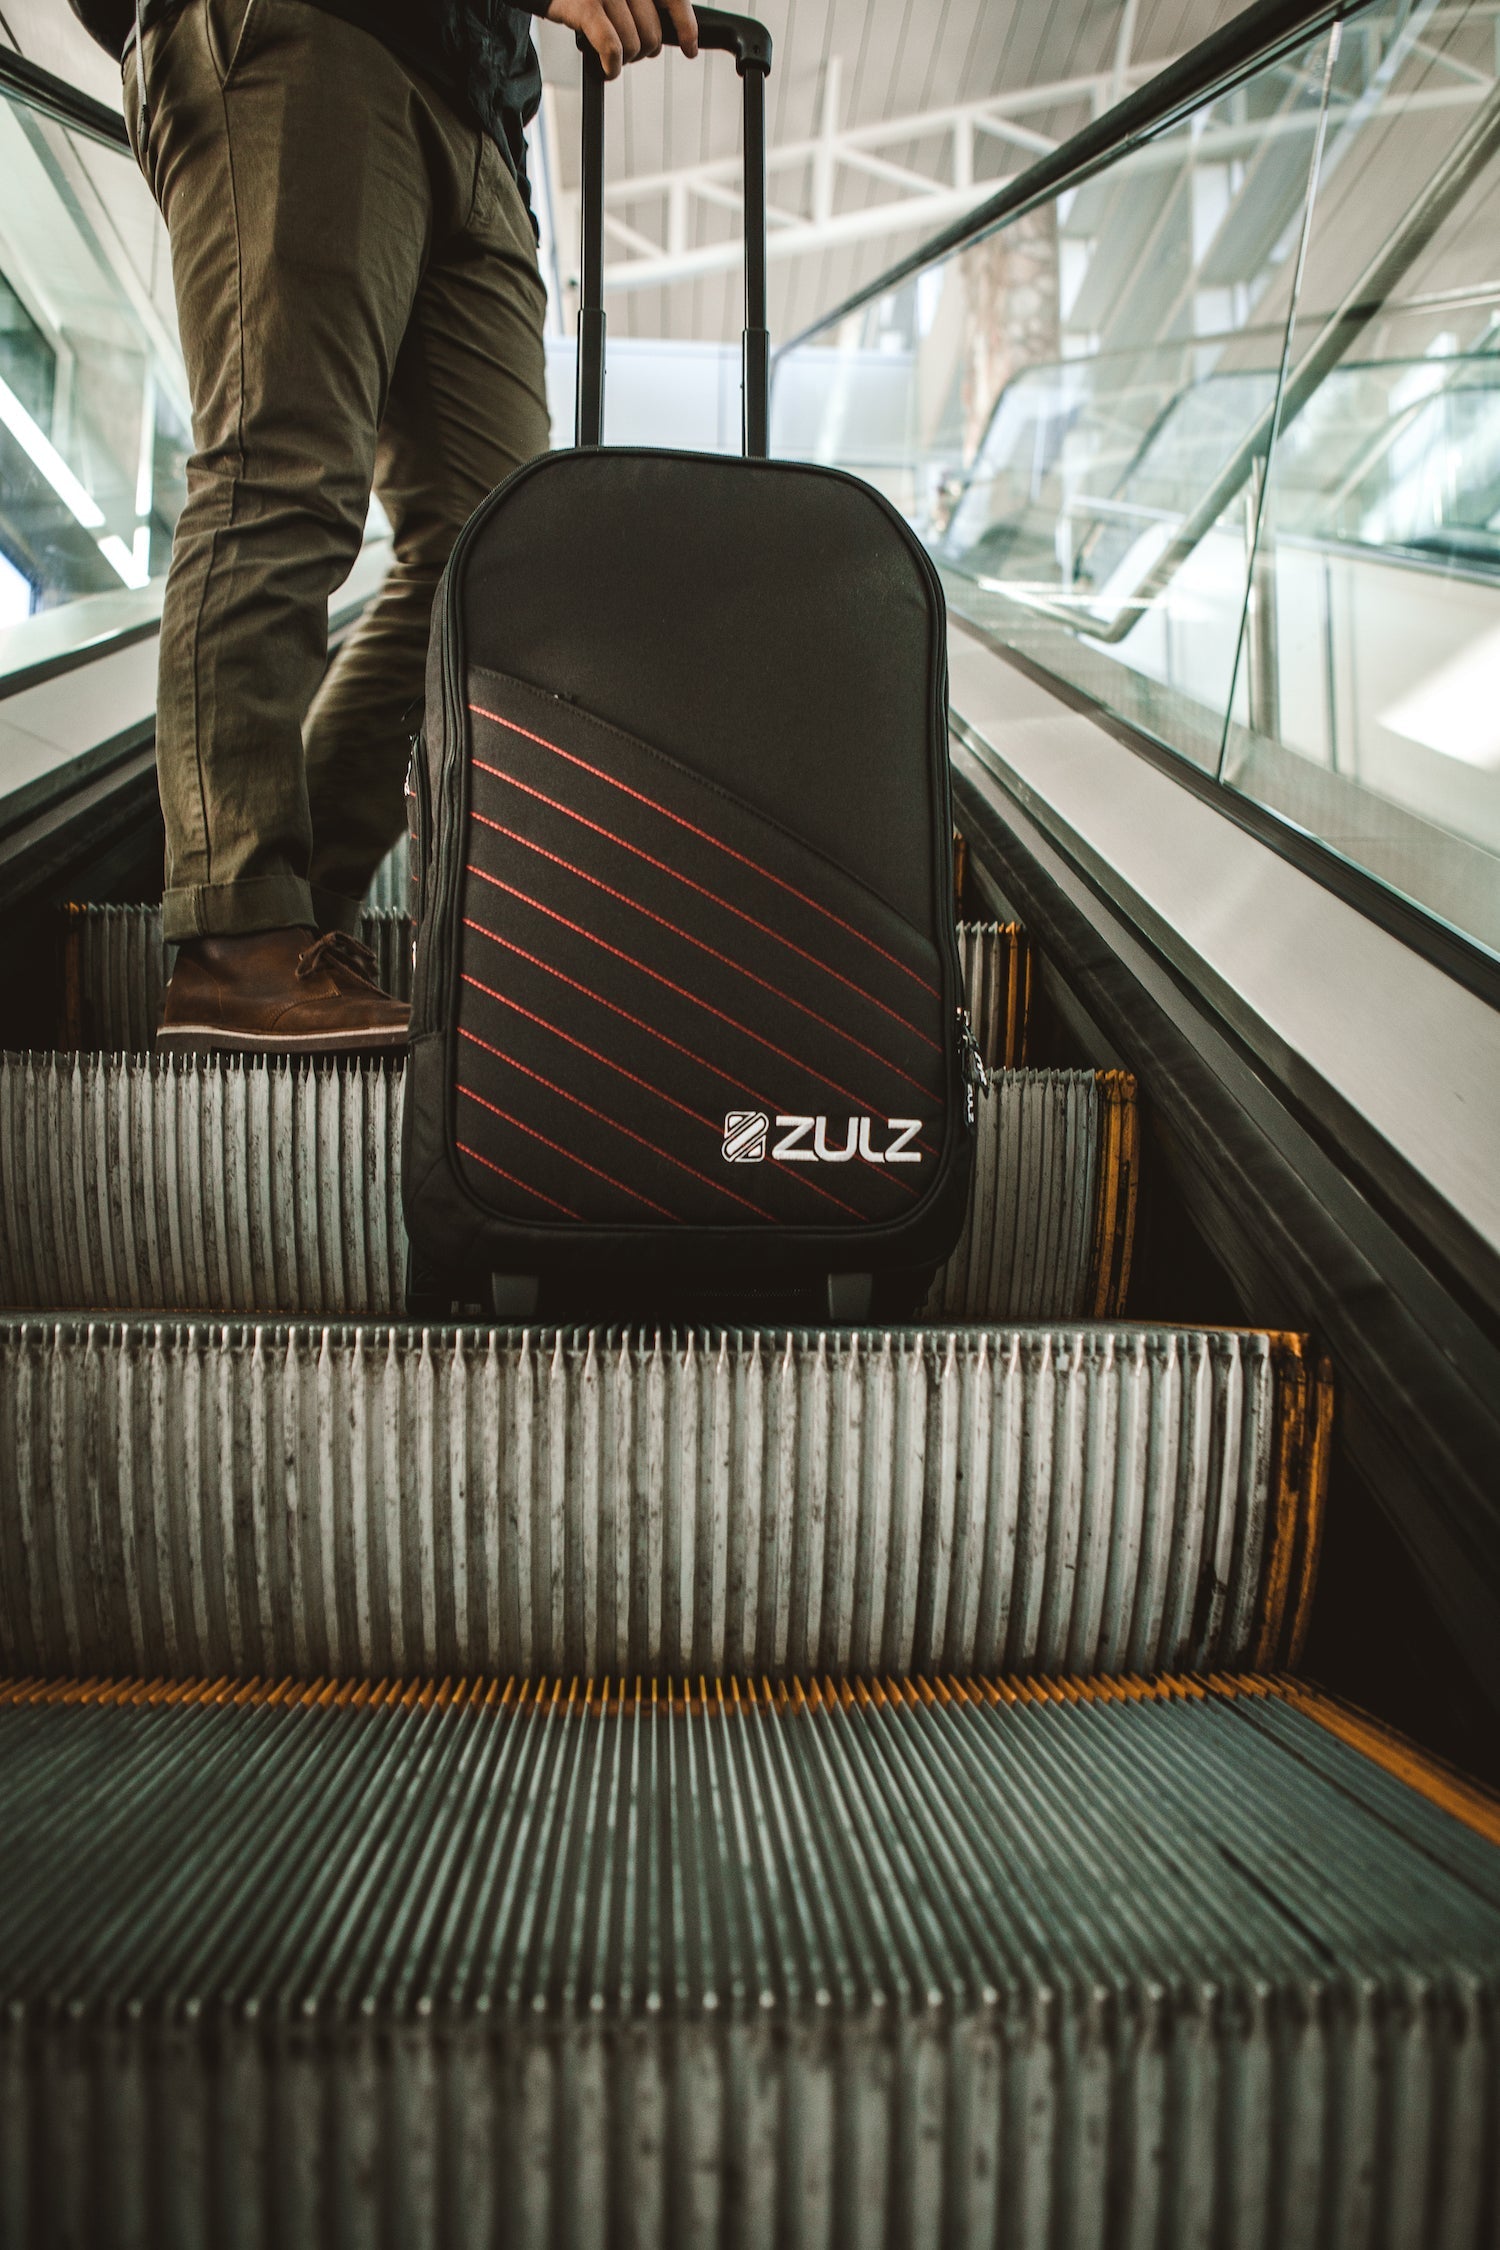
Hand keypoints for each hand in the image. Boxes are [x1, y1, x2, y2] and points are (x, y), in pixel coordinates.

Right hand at [546, 0, 698, 77]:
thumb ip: (644, 5)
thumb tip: (676, 35)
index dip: (686, 27)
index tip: (690, 49)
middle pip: (653, 33)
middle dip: (643, 50)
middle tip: (628, 50)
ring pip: (634, 44)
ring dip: (624, 60)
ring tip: (611, 54)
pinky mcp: (586, 7)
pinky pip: (612, 48)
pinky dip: (612, 67)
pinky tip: (608, 70)